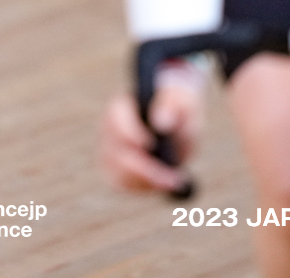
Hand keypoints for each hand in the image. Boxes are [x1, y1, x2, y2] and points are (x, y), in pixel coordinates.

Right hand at [99, 71, 203, 194]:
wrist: (175, 123)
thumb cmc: (177, 108)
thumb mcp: (180, 102)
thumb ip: (171, 107)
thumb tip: (161, 123)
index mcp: (121, 108)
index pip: (116, 121)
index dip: (130, 134)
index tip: (151, 144)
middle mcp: (109, 131)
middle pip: (114, 153)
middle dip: (142, 168)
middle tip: (172, 177)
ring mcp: (110, 152)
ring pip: (117, 173)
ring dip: (145, 181)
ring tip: (173, 180)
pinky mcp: (116, 170)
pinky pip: (121, 183)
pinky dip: (142, 187)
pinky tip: (162, 183)